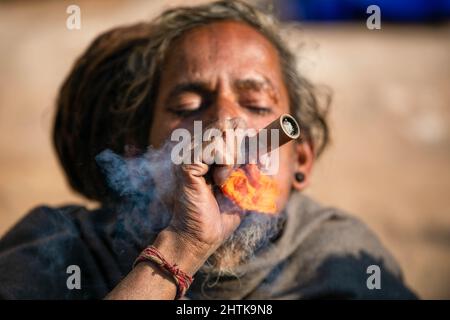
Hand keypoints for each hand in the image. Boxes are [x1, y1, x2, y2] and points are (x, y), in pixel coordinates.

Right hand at [165, 118, 246, 261]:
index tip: (260, 147)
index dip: (246, 133)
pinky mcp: (187, 162)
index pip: (229, 125)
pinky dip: (225, 164)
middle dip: (241, 146)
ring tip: (222, 180)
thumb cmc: (220, 215)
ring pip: (223, 133)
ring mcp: (190, 153)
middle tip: (235, 170)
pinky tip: (217, 181)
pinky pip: (217, 148)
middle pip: (228, 125)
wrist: (202, 237)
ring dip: (232, 158)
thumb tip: (262, 148)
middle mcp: (196, 148)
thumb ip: (250, 166)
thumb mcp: (243, 187)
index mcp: (207, 151)